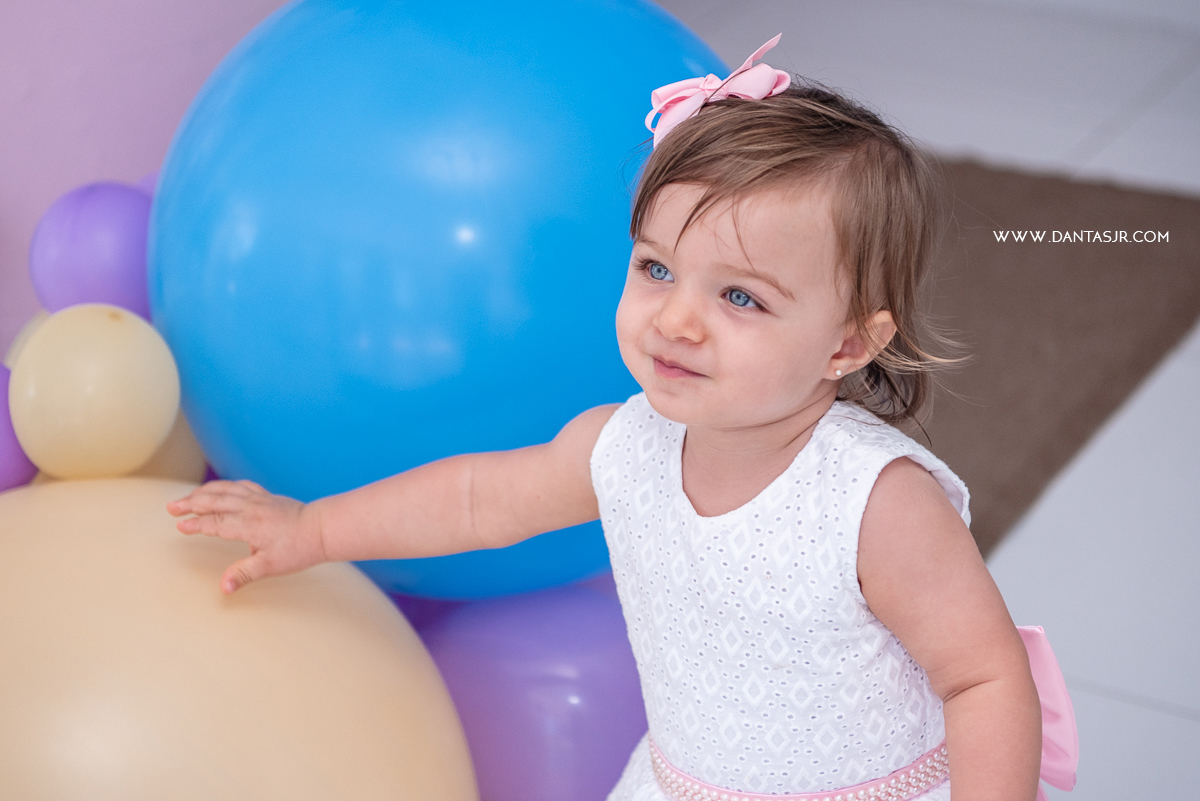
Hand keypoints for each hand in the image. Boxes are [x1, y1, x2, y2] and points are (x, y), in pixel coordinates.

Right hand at [167, 480, 326, 594]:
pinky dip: (224, 486)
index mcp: (249, 525)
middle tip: (171, 507)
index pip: (215, 523)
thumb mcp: (270, 566)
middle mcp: (251, 508)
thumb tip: (223, 587)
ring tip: (187, 498)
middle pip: (214, 501)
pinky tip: (218, 489)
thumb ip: (244, 574)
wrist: (322, 529)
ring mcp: (259, 499)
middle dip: (191, 503)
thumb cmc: (298, 549)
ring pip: (226, 490)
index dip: (195, 524)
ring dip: (204, 492)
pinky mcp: (266, 496)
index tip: (179, 526)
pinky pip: (240, 486)